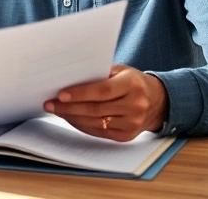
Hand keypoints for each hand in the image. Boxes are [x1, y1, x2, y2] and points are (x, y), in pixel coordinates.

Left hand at [43, 64, 167, 141]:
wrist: (157, 101)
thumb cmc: (132, 82)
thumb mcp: (121, 71)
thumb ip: (99, 74)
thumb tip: (69, 79)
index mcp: (133, 85)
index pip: (102, 91)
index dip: (80, 93)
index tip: (60, 94)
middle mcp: (135, 106)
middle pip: (96, 109)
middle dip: (69, 107)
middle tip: (50, 104)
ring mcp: (132, 124)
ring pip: (95, 123)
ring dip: (72, 117)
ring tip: (56, 110)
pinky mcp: (127, 136)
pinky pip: (99, 132)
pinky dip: (82, 125)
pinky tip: (70, 118)